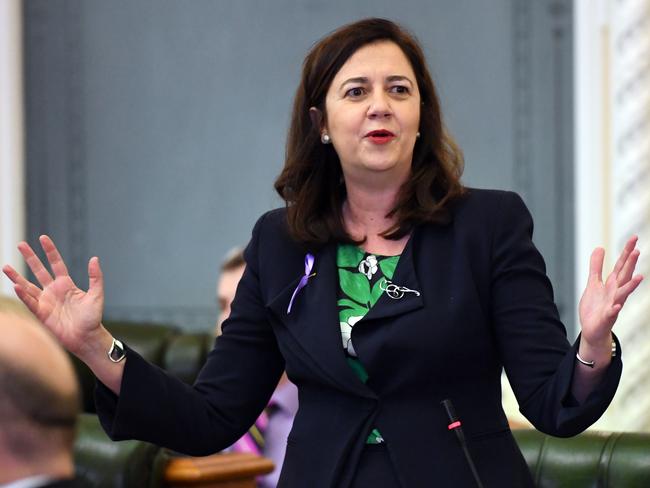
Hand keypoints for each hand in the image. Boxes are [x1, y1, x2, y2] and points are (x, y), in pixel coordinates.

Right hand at [2, 235, 104, 356]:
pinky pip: (29, 301)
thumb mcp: (96, 295)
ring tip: (5, 266)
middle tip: (20, 244)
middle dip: (30, 257)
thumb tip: (94, 258)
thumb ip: (95, 277)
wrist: (86, 337)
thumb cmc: (93, 318)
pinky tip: (15, 285)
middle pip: (39, 270)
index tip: (43, 238)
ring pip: (28, 285)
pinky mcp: (41, 313)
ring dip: (17, 276)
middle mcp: (54, 291)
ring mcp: (46, 302)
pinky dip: (22, 294)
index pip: (56, 263)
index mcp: (66, 284)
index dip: (50, 251)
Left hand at [578, 236, 642, 347]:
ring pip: (623, 294)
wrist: (592, 329)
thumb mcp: (594, 283)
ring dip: (631, 286)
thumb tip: (600, 247)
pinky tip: (616, 306)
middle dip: (630, 264)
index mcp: (612, 284)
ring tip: (640, 277)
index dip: (627, 252)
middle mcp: (616, 293)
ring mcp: (613, 305)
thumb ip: (596, 266)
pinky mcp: (606, 318)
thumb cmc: (596, 306)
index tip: (634, 238)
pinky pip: (611, 314)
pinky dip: (614, 310)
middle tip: (637, 251)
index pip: (621, 265)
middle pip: (624, 276)